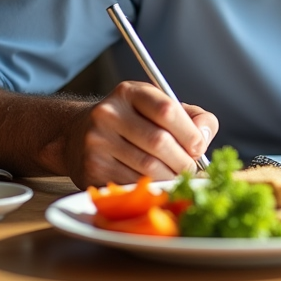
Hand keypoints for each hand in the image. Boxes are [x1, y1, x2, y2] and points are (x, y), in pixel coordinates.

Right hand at [61, 81, 217, 187]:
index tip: (199, 147)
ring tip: (177, 176)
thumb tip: (204, 136)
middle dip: (183, 160)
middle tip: (191, 169)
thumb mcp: (158, 107)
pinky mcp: (91, 169)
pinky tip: (157, 184)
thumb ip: (191, 117)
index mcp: (130, 93)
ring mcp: (97, 142)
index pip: (167, 111)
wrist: (76, 134)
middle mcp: (109, 114)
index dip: (190, 133)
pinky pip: (132, 184)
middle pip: (159, 142)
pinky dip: (152, 187)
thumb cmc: (132, 122)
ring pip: (148, 167)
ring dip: (171, 177)